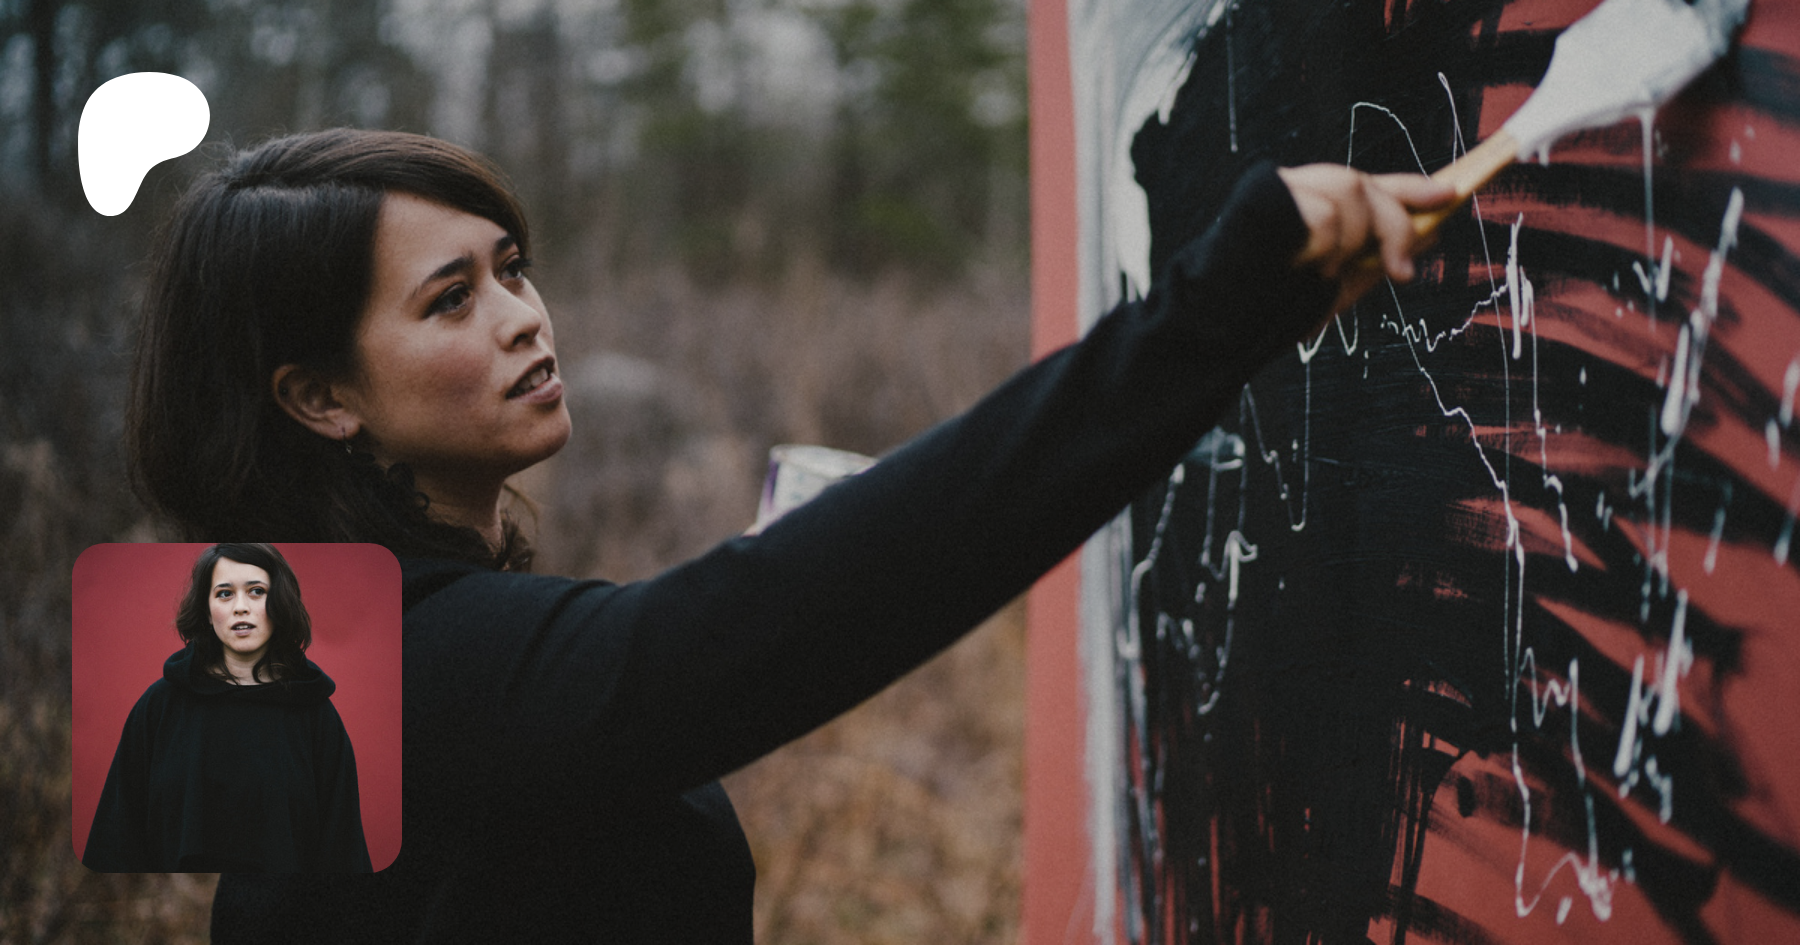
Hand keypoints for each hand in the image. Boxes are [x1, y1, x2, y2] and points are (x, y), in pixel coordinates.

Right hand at [1276, 165, 1457, 315]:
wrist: (1219, 325)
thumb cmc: (1274, 307)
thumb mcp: (1342, 284)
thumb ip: (1382, 257)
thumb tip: (1433, 234)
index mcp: (1314, 205)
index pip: (1370, 184)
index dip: (1411, 187)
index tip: (1448, 195)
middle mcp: (1298, 188)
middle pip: (1364, 184)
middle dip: (1395, 226)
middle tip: (1401, 271)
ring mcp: (1280, 190)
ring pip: (1349, 195)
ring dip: (1350, 245)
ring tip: (1320, 274)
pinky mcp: (1268, 196)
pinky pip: (1325, 217)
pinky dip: (1323, 251)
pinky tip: (1300, 266)